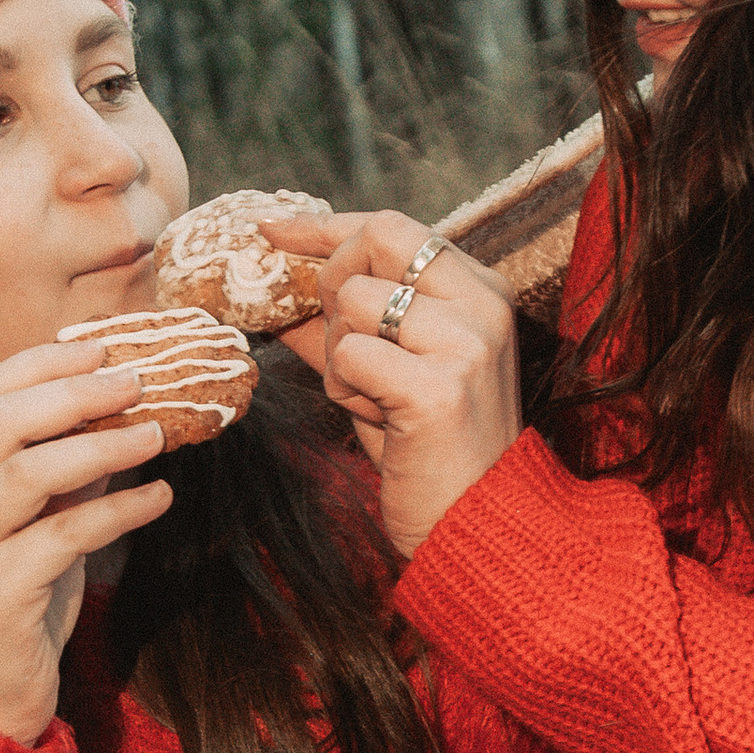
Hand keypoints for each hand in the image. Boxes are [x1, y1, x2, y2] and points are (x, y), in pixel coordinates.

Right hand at [0, 348, 172, 746]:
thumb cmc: (13, 609)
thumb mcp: (36, 529)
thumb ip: (64, 477)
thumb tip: (120, 420)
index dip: (41, 363)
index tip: (101, 349)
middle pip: (1, 419)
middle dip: (75, 392)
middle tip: (138, 382)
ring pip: (29, 471)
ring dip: (101, 445)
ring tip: (157, 435)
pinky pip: (65, 535)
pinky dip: (120, 510)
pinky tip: (159, 500)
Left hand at [309, 210, 519, 557]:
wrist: (478, 526)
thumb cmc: (430, 450)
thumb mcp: (387, 370)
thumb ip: (342, 323)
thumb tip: (275, 288)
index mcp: (481, 291)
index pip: (393, 226)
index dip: (324, 227)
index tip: (271, 230)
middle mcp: (483, 306)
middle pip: (376, 239)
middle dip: (332, 283)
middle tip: (337, 339)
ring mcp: (467, 344)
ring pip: (355, 301)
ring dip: (339, 353)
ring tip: (371, 396)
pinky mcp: (438, 388)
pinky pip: (349, 355)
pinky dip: (343, 388)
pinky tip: (377, 418)